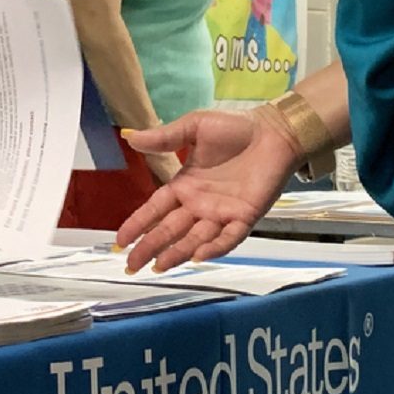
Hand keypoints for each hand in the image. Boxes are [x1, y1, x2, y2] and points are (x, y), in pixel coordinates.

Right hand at [116, 109, 302, 270]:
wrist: (273, 131)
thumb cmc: (235, 128)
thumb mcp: (194, 127)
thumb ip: (164, 137)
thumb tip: (129, 137)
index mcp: (184, 185)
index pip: (155, 210)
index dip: (138, 224)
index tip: (120, 240)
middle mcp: (199, 204)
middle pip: (170, 230)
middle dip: (150, 247)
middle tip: (131, 265)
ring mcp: (222, 213)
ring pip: (195, 239)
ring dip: (177, 253)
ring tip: (158, 266)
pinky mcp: (245, 216)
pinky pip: (228, 237)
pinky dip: (214, 247)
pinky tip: (198, 256)